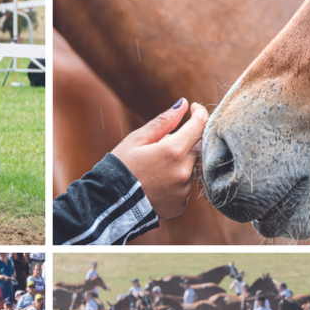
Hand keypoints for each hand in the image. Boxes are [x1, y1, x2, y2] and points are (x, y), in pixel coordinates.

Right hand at [111, 100, 209, 220]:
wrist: (110, 205)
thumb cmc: (121, 167)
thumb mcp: (137, 139)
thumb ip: (164, 121)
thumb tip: (184, 104)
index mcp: (174, 151)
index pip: (199, 126)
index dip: (199, 113)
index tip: (194, 108)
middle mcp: (184, 171)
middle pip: (196, 148)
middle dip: (182, 142)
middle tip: (157, 147)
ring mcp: (184, 190)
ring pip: (190, 168)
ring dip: (178, 163)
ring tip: (153, 169)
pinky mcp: (181, 204)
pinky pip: (184, 186)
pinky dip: (174, 181)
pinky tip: (155, 184)